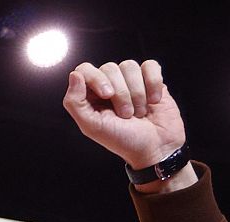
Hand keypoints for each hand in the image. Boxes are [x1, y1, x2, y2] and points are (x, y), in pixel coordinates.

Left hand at [63, 59, 185, 170]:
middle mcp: (109, 85)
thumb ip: (75, 103)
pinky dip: (153, 83)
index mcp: (90, 96)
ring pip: (130, 66)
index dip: (96, 78)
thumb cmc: (123, 140)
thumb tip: (74, 75)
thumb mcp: (92, 127)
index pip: (85, 70)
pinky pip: (150, 65)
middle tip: (126, 114)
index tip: (107, 95)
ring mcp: (131, 81)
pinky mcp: (151, 80)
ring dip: (137, 92)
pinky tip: (154, 100)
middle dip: (120, 93)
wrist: (155, 147)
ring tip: (139, 112)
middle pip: (110, 67)